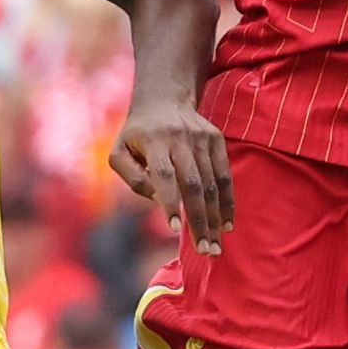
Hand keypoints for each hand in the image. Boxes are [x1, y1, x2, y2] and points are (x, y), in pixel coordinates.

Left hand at [111, 99, 234, 254]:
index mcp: (154, 141)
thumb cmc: (136, 134)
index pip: (164, 175)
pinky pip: (225, 174)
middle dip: (200, 220)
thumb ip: (132, 179)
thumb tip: (160, 201)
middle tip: (205, 250)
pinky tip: (227, 223)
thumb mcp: (119, 152)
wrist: (164, 98)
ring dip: (215, 217)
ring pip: (212, 183)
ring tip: (215, 245)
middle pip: (193, 184)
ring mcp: (201, 138)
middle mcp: (180, 138)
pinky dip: (227, 201)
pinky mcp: (216, 139)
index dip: (170, 202)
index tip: (173, 230)